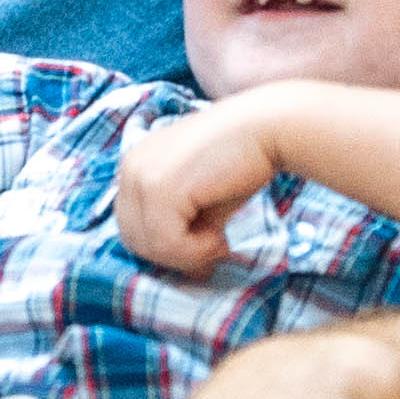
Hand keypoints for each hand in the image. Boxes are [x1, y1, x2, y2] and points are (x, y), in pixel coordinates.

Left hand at [112, 101, 281, 282]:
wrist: (269, 128)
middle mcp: (130, 168)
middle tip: (214, 246)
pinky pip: (168, 244)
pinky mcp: (160, 188)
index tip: (205, 244)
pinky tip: (221, 235)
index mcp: (135, 166)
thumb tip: (184, 270)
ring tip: (219, 238)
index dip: (168, 246)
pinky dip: (197, 251)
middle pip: (135, 240)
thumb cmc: (241, 161)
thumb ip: (179, 226)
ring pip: (150, 247)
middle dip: (176, 254)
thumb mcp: (199, 198)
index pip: (132, 227)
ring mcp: (142, 177)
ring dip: (188, 255)